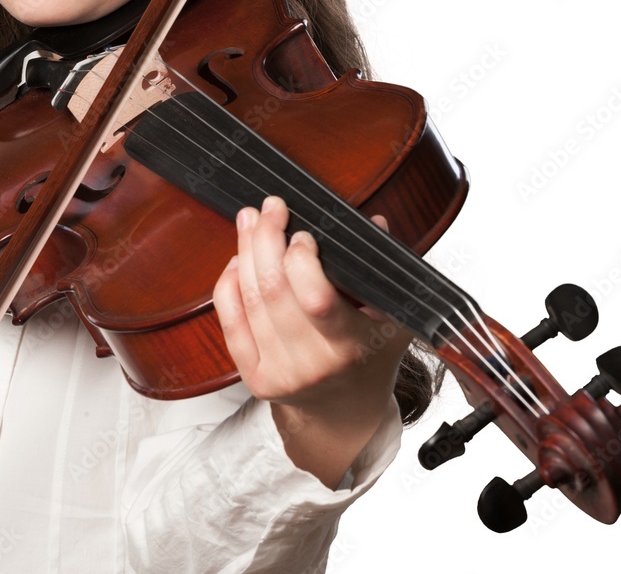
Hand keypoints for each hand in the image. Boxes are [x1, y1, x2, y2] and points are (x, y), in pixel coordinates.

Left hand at [212, 195, 409, 486]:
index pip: (316, 300)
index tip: (302, 232)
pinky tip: (237, 260)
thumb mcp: (392, 315)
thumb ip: (381, 268)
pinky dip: (228, 285)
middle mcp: (313, 364)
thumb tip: (373, 222)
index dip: (301, 260)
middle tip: (269, 208)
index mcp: (351, 346)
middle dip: (266, 240)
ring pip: (250, 300)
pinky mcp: (254, 378)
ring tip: (250, 222)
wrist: (345, 412)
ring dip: (245, 253)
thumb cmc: (370, 354)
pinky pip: (230, 322)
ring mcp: (279, 373)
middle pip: (273, 291)